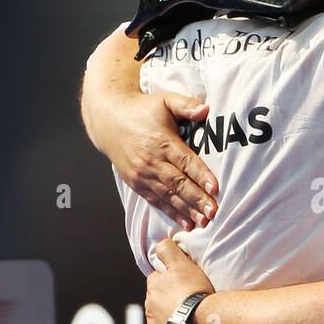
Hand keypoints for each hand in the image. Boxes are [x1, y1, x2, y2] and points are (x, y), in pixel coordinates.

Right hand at [112, 91, 218, 230]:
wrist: (108, 120)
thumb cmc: (142, 110)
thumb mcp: (164, 100)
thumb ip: (186, 104)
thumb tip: (206, 109)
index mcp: (162, 141)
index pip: (185, 161)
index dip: (201, 175)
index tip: (215, 188)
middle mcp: (152, 161)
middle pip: (178, 183)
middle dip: (197, 199)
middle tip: (214, 212)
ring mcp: (143, 174)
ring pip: (168, 196)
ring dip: (187, 210)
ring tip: (204, 222)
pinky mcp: (136, 183)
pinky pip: (156, 201)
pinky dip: (171, 213)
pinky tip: (186, 223)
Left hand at [145, 238, 214, 323]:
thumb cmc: (194, 292)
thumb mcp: (182, 264)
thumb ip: (168, 250)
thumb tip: (160, 244)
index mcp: (153, 287)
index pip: (157, 278)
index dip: (170, 279)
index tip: (183, 282)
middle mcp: (149, 307)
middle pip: (158, 299)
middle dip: (169, 298)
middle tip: (189, 299)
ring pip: (162, 317)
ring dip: (171, 315)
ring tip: (190, 316)